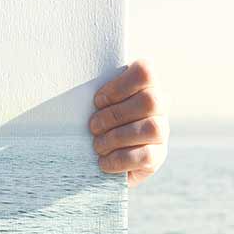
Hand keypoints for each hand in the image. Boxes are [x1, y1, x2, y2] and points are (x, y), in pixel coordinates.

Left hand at [90, 60, 168, 186]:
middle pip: (150, 101)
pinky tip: (104, 161)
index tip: (98, 101)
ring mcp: (162, 131)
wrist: (104, 154)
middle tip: (93, 126)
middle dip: (115, 115)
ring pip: (151, 128)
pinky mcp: (158, 155)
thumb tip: (71, 87)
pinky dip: (120, 159)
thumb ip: (94, 92)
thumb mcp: (96, 103)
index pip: (145, 72)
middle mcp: (159, 105)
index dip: (119, 86)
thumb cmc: (96, 120)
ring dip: (117, 137)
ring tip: (98, 145)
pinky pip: (146, 156)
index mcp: (144, 85)